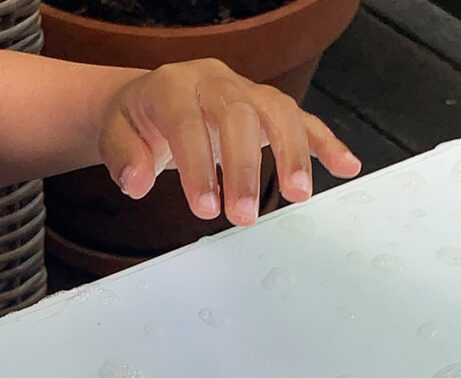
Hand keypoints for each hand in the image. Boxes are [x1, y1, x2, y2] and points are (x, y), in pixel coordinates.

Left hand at [99, 58, 361, 224]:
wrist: (149, 101)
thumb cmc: (136, 123)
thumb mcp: (115, 137)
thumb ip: (124, 159)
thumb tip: (137, 183)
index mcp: (173, 86)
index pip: (189, 123)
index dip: (199, 166)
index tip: (205, 208)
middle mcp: (215, 81)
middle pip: (239, 114)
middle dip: (245, 167)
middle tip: (243, 214)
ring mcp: (246, 90)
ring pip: (277, 110)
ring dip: (292, 153)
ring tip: (297, 195)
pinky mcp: (266, 107)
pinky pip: (301, 118)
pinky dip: (324, 142)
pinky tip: (345, 166)